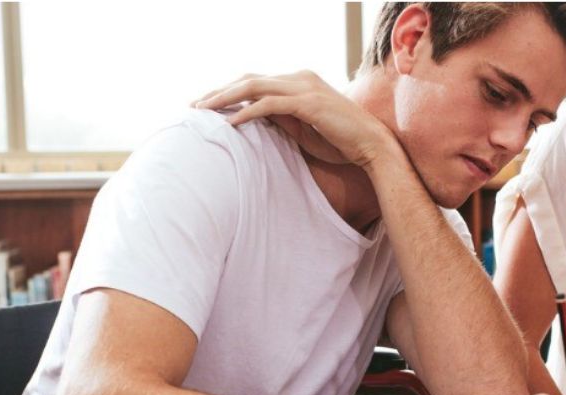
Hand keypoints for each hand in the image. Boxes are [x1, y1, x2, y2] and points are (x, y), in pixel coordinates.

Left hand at [192, 71, 397, 167]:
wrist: (371, 145)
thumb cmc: (339, 141)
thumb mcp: (303, 128)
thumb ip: (281, 118)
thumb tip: (254, 117)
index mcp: (298, 81)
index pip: (256, 81)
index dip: (229, 91)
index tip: (207, 105)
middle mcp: (299, 78)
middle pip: (249, 78)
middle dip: (219, 91)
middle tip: (194, 106)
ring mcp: (304, 88)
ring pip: (254, 86)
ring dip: (225, 98)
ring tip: (203, 111)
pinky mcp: (307, 103)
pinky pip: (269, 104)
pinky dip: (247, 112)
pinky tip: (231, 123)